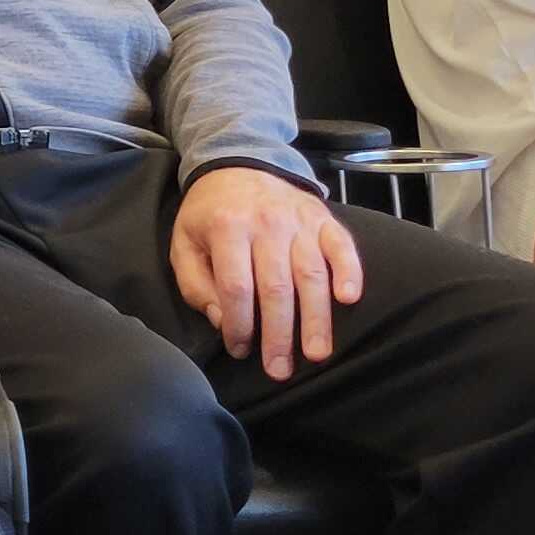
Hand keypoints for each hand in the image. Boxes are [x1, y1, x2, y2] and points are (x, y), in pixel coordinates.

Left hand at [169, 165, 363, 380]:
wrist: (240, 163)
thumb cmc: (210, 213)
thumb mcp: (184, 243)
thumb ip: (195, 284)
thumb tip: (222, 320)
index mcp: (227, 228)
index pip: (236, 286)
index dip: (240, 324)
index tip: (240, 350)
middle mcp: (266, 224)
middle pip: (276, 288)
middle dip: (279, 335)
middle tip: (280, 370)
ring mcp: (299, 221)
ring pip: (311, 275)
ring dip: (316, 318)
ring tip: (318, 353)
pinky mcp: (323, 219)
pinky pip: (341, 247)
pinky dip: (349, 271)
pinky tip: (349, 298)